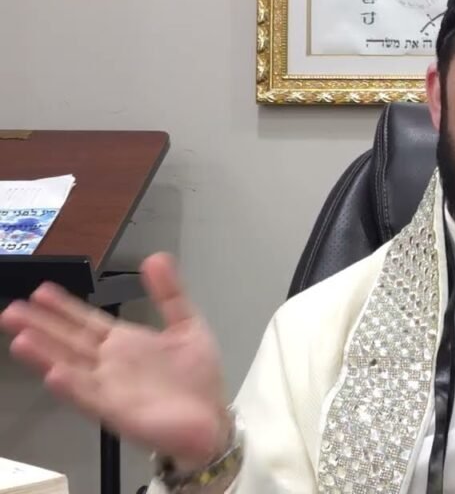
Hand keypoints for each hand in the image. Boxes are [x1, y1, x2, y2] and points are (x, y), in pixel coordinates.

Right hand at [0, 253, 229, 470]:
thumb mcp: (187, 326)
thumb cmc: (196, 378)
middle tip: (11, 310)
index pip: (87, 321)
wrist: (211, 420)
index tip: (40, 290)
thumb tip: (156, 257)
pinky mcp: (116, 411)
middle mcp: (110, 364)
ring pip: (71, 367)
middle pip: (69, 341)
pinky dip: (72, 386)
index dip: (65, 307)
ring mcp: (109, 388)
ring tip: (21, 339)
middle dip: (41, 326)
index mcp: (125, 343)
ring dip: (46, 355)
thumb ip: (170, 294)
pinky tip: (54, 374)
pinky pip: (89, 397)